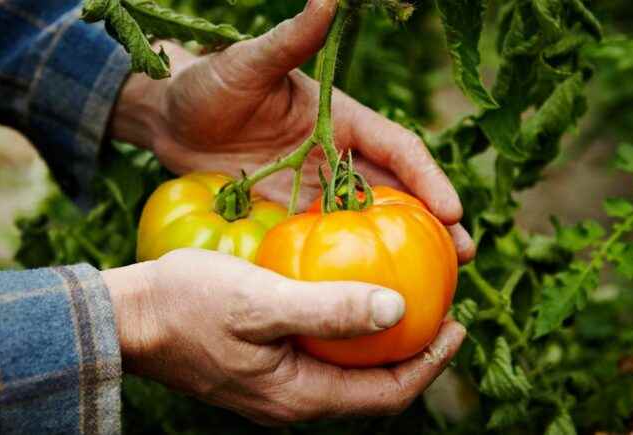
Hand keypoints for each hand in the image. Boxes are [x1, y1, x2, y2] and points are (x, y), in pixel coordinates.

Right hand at [103, 249, 465, 424]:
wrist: (128, 317)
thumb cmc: (187, 305)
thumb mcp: (260, 301)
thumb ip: (328, 309)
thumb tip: (397, 309)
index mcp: (300, 396)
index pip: (388, 392)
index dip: (431, 362)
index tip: (458, 322)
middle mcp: (294, 401)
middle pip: (374, 385)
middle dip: (414, 351)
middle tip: (440, 308)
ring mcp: (278, 386)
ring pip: (349, 370)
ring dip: (381, 339)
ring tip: (406, 299)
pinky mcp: (264, 366)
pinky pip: (322, 355)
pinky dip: (348, 330)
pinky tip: (350, 295)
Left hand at [110, 0, 474, 262]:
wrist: (168, 117)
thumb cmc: (209, 83)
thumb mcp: (249, 62)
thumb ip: (291, 39)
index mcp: (342, 118)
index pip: (398, 148)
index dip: (428, 177)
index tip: (451, 210)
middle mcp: (338, 155)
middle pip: (397, 191)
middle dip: (433, 222)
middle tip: (464, 257)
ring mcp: (316, 187)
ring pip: (369, 221)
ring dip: (400, 247)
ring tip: (431, 284)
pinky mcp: (291, 211)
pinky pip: (328, 239)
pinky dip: (351, 260)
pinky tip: (363, 288)